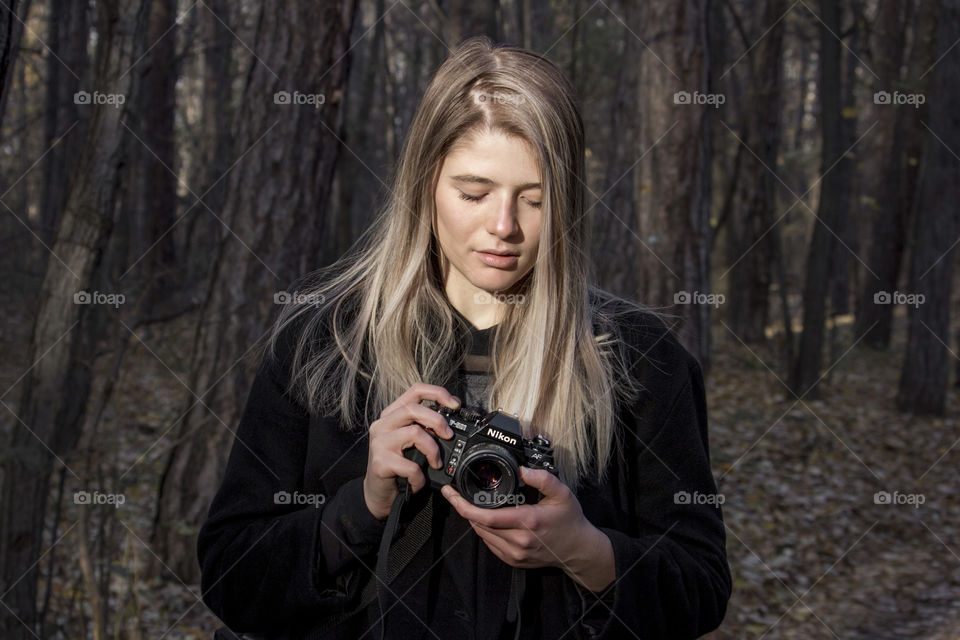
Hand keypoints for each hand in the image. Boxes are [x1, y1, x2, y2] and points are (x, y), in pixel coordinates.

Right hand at [362, 383, 459, 519]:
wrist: (377, 492)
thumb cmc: (398, 465)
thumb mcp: (409, 441)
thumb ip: (423, 427)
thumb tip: (452, 423)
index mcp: (392, 414)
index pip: (415, 390)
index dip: (438, 393)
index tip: (454, 404)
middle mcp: (383, 424)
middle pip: (414, 409)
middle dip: (438, 421)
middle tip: (449, 435)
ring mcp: (380, 442)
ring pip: (414, 433)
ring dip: (432, 450)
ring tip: (436, 463)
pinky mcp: (380, 462)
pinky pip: (410, 465)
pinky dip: (420, 476)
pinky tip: (419, 482)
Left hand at [441, 466, 615, 591]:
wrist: (579, 550)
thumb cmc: (570, 521)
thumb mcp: (562, 494)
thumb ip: (543, 478)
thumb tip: (523, 469)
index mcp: (527, 521)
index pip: (485, 517)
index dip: (463, 505)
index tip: (451, 493)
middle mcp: (518, 540)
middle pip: (479, 525)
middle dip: (464, 509)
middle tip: (456, 494)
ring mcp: (515, 553)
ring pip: (482, 535)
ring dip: (474, 520)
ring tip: (472, 504)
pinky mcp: (513, 561)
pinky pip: (490, 544)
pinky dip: (484, 531)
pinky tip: (487, 519)